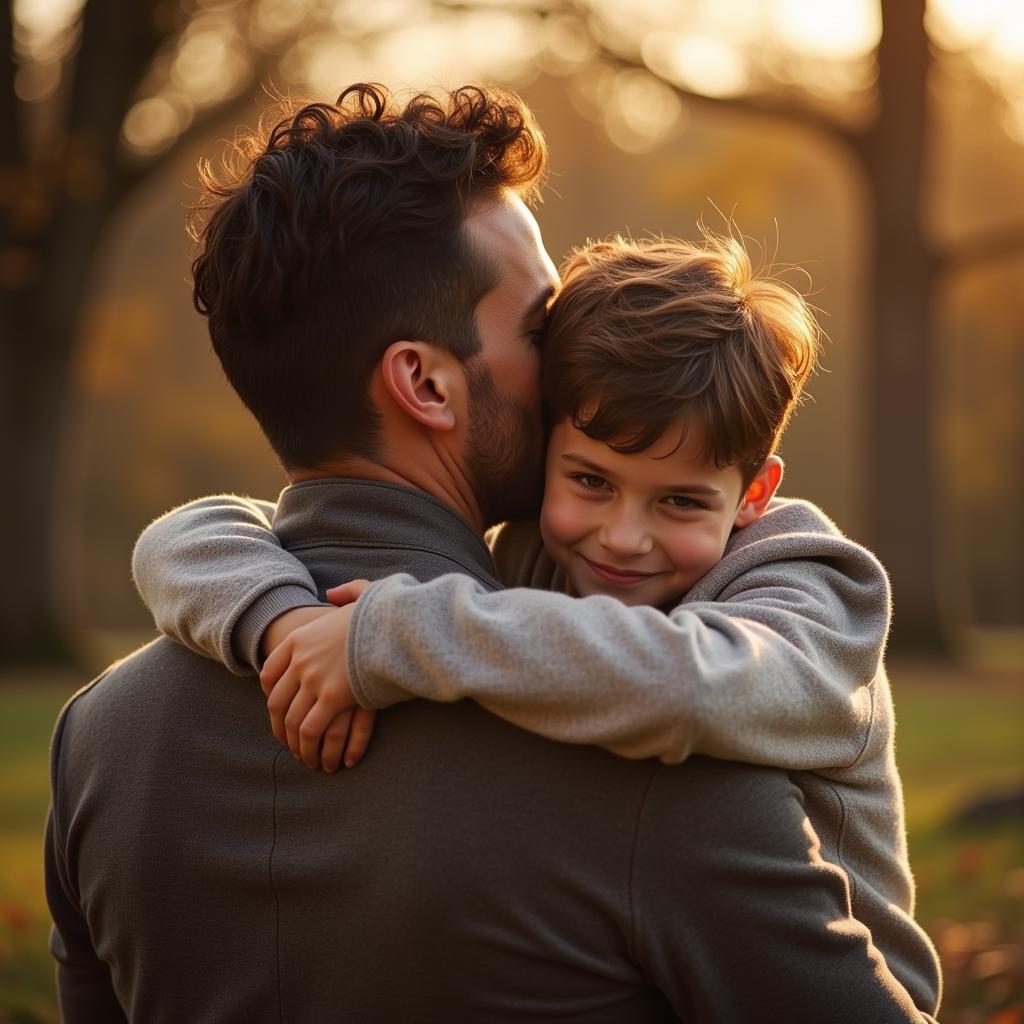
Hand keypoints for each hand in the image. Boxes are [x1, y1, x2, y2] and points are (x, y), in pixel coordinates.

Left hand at [260, 579, 372, 769]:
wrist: (396, 621)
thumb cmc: (385, 612)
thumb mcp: (359, 594)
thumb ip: (343, 593)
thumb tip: (331, 593)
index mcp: (299, 637)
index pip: (269, 671)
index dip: (271, 694)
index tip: (277, 707)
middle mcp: (300, 659)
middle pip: (276, 701)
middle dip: (279, 726)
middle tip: (286, 740)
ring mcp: (314, 679)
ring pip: (292, 720)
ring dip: (295, 744)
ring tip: (304, 757)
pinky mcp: (333, 697)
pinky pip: (311, 729)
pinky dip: (310, 747)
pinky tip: (319, 758)